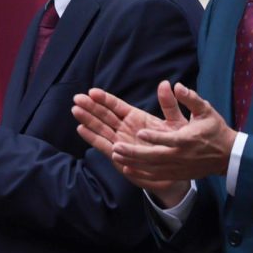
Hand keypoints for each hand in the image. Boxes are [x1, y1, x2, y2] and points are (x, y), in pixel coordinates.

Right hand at [72, 87, 189, 206]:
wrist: (177, 169)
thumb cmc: (177, 145)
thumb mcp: (175, 122)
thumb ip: (169, 105)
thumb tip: (165, 83)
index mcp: (137, 118)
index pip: (117, 106)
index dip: (104, 99)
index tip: (92, 92)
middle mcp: (125, 128)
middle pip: (105, 115)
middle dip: (91, 107)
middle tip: (77, 98)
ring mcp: (121, 141)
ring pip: (101, 128)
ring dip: (88, 120)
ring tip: (75, 110)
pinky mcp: (119, 156)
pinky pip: (103, 145)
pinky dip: (92, 138)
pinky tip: (81, 129)